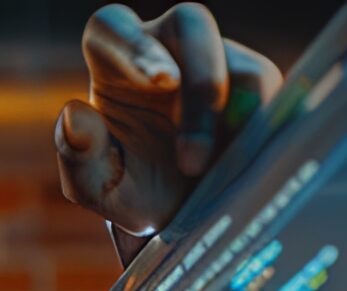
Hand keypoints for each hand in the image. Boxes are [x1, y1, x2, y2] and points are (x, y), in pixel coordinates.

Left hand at [55, 3, 282, 234]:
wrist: (178, 212)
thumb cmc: (131, 187)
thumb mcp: (98, 187)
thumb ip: (79, 158)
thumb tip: (74, 116)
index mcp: (115, 62)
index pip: (113, 27)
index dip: (135, 44)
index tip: (163, 82)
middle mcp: (166, 49)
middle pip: (191, 23)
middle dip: (202, 79)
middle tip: (194, 156)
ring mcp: (215, 60)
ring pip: (241, 63)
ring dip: (232, 120)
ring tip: (209, 175)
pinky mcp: (254, 84)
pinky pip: (271, 95)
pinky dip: (260, 133)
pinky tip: (240, 166)